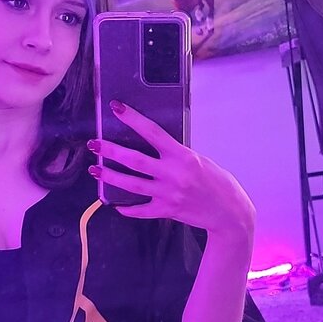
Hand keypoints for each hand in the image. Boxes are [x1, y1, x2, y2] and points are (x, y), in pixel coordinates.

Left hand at [89, 101, 254, 239]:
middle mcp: (174, 174)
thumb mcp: (199, 160)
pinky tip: (115, 205)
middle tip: (94, 144)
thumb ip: (176, 155)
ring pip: (132, 185)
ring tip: (95, 171)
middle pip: (134, 160)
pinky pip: (141, 210)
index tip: (117, 108)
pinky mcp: (167, 211)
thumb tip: (153, 146)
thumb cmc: (217, 182)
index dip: (133, 119)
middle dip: (111, 151)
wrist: (229, 212)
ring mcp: (168, 194)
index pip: (152, 132)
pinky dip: (127, 208)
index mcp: (183, 156)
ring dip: (110, 177)